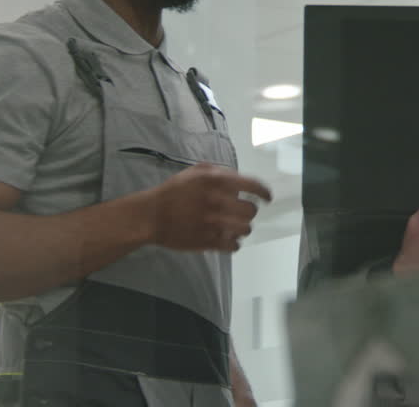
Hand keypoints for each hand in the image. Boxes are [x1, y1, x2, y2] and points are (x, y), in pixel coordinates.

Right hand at [144, 164, 272, 251]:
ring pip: (245, 229)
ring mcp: (214, 223)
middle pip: (251, 210)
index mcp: (216, 182)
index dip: (264, 192)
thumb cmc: (172, 192)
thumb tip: (239, 178)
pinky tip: (228, 239)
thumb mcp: (195, 172)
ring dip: (243, 228)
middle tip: (241, 212)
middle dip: (249, 211)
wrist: (151, 215)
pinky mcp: (208, 242)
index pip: (252, 185)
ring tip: (235, 227)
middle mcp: (218, 202)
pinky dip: (234, 243)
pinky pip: (233, 246)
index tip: (267, 197)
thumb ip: (220, 172)